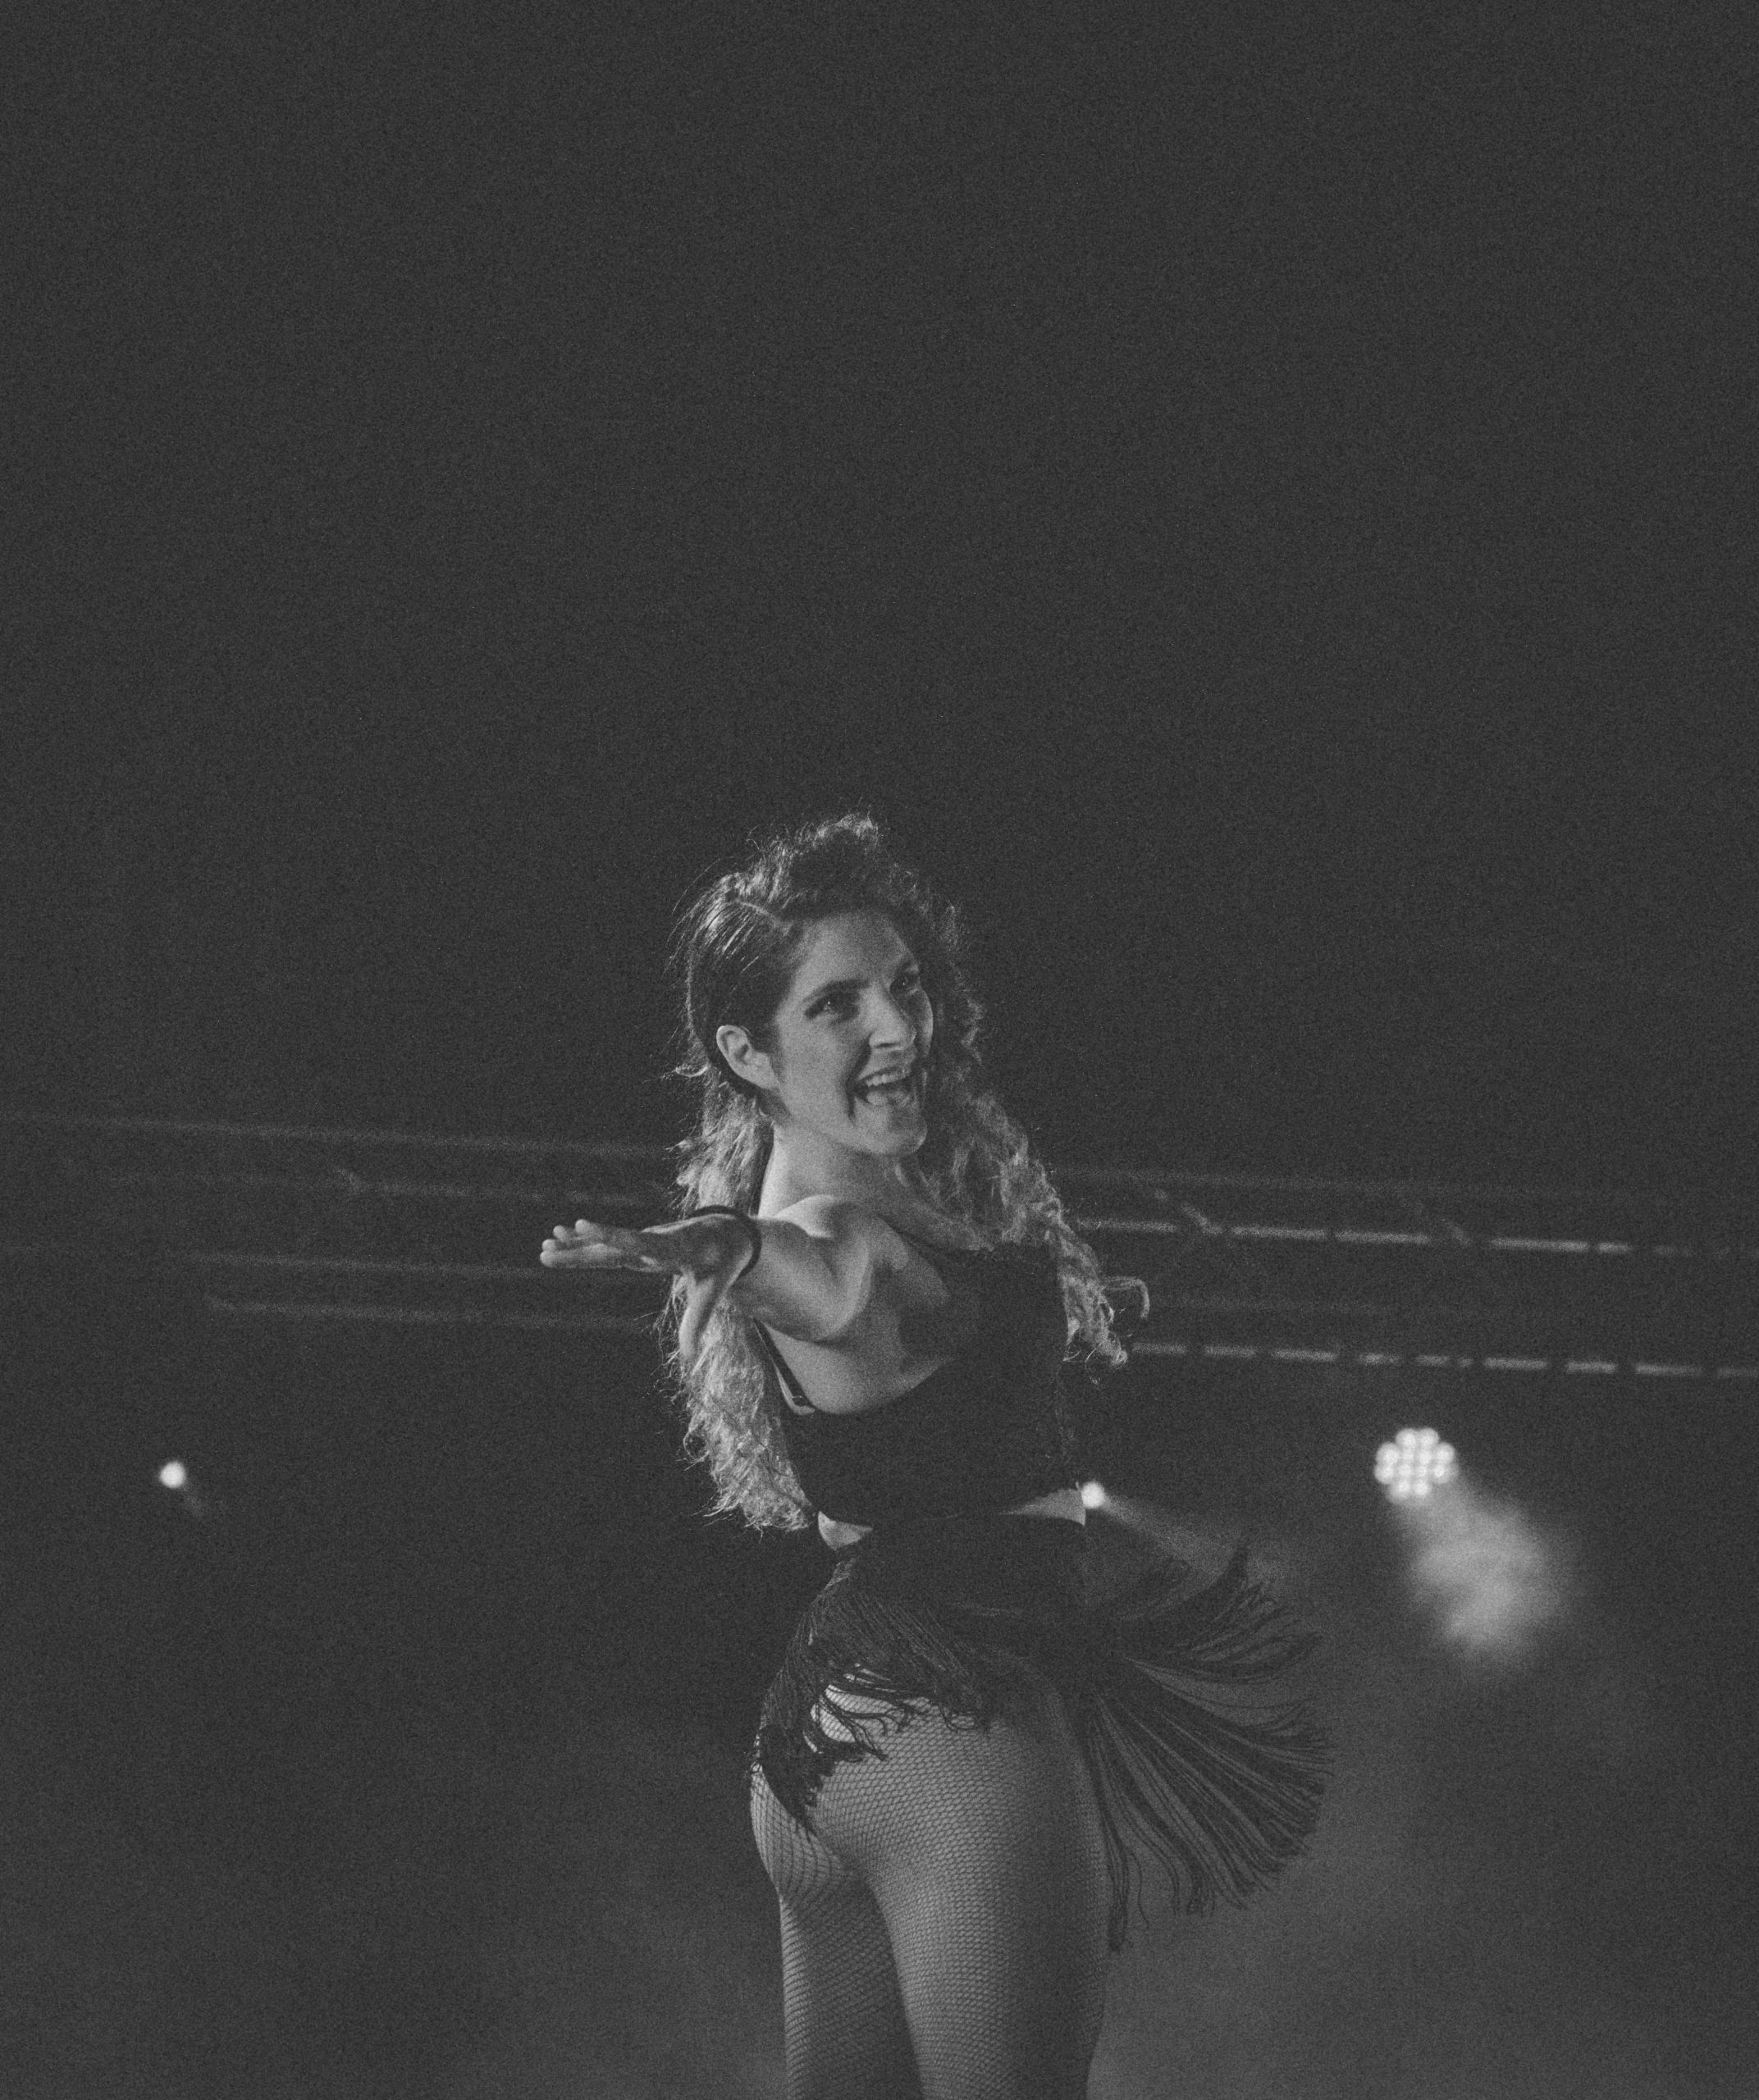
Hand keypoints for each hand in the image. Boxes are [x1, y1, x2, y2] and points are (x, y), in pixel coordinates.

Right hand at [540, 1214, 756, 1369]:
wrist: (726, 1234)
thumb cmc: (721, 1263)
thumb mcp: (714, 1291)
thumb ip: (699, 1320)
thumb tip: (691, 1357)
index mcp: (672, 1246)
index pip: (637, 1241)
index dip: (609, 1234)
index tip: (581, 1224)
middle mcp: (652, 1239)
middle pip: (612, 1245)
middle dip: (581, 1246)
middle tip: (549, 1243)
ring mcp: (643, 1241)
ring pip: (606, 1246)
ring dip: (576, 1247)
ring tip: (544, 1245)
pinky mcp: (637, 1245)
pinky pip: (608, 1247)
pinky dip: (585, 1245)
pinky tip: (560, 1240)